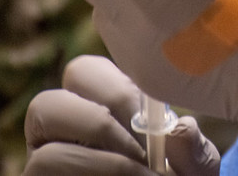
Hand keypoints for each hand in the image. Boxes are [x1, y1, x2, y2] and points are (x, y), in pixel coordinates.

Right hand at [23, 55, 219, 174]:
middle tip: (141, 152)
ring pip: (46, 155)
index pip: (84, 72)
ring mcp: (44, 166)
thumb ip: (191, 146)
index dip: (116, 91)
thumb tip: (181, 130)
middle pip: (48, 104)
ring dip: (104, 167)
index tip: (152, 122)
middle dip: (100, 125)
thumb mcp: (194, 165)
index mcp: (96, 104)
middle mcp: (59, 133)